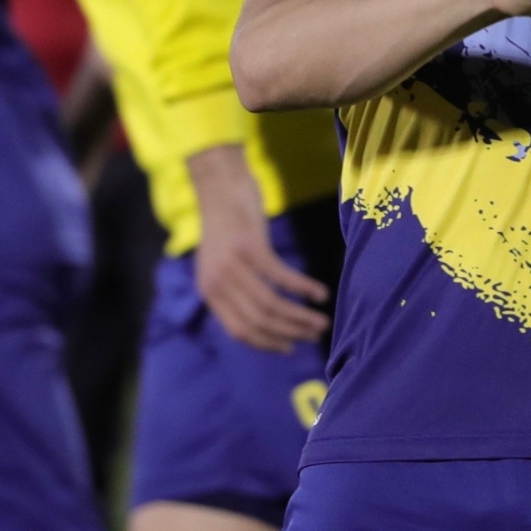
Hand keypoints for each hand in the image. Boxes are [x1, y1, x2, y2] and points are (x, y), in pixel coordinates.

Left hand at [187, 144, 329, 353]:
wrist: (219, 182)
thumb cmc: (226, 221)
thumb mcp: (220, 261)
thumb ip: (232, 288)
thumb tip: (259, 319)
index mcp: (208, 290)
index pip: (239, 331)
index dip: (267, 344)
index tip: (290, 348)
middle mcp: (217, 282)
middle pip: (258, 321)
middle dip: (290, 333)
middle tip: (315, 334)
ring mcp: (232, 265)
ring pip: (271, 304)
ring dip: (300, 317)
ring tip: (322, 321)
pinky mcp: (250, 246)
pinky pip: (282, 277)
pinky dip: (304, 288)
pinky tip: (321, 293)